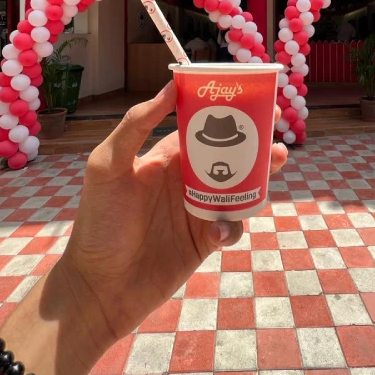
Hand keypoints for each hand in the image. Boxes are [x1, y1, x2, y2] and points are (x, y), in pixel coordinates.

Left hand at [57, 82, 287, 347]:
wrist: (99, 287)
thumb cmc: (99, 222)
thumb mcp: (107, 166)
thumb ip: (136, 125)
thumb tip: (170, 86)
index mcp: (165, 156)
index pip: (201, 126)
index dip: (225, 113)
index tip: (251, 101)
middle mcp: (185, 179)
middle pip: (228, 155)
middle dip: (254, 145)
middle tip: (275, 138)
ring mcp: (197, 210)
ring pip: (239, 188)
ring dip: (258, 179)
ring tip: (274, 167)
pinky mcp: (205, 240)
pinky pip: (232, 226)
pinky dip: (233, 226)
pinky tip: (217, 233)